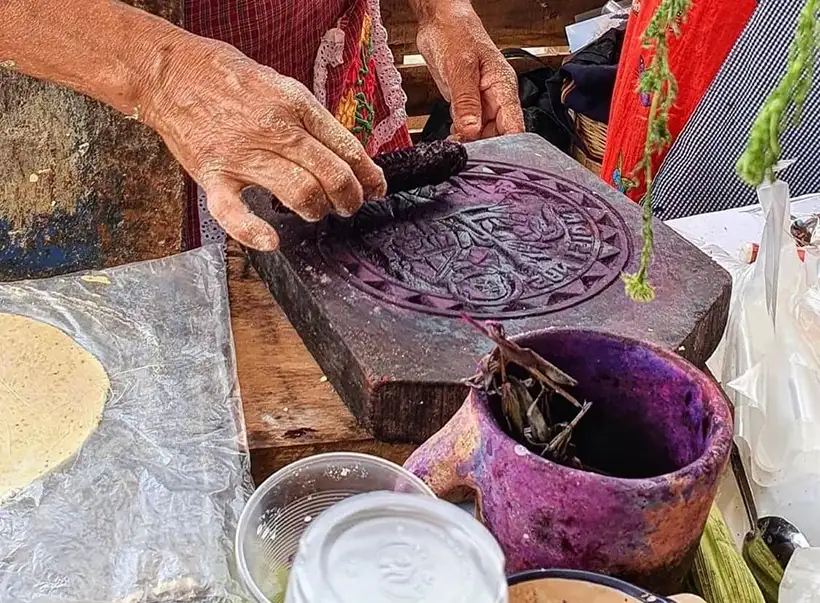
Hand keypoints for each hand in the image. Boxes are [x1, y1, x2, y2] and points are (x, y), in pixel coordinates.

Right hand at [141, 37, 386, 250]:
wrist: (173, 73)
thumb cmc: (230, 80)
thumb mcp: (282, 86)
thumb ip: (312, 120)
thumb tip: (347, 154)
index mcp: (296, 105)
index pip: (346, 148)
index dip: (368, 175)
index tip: (376, 188)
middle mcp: (275, 130)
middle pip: (331, 175)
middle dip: (350, 198)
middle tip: (350, 205)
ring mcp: (243, 155)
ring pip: (299, 193)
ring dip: (317, 210)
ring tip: (317, 210)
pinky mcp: (213, 176)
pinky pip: (234, 212)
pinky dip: (253, 232)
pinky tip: (272, 241)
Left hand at [416, 1, 524, 141]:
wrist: (440, 21)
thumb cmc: (456, 33)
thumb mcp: (460, 67)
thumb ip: (466, 101)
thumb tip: (471, 130)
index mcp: (503, 87)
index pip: (515, 125)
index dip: (508, 146)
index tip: (492, 158)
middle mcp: (495, 98)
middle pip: (499, 135)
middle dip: (484, 146)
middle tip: (464, 151)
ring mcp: (481, 102)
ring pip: (483, 134)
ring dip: (470, 143)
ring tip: (456, 146)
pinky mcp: (466, 104)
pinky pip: (468, 128)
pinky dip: (461, 136)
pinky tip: (452, 138)